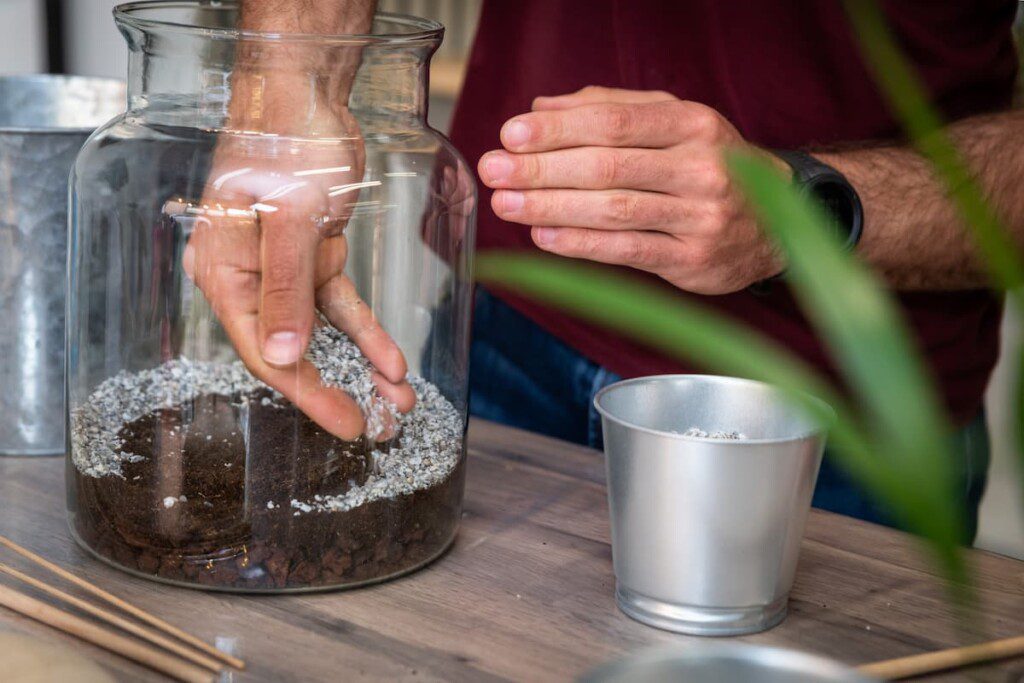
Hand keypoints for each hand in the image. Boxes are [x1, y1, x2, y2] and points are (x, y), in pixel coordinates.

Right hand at [179, 104, 414, 440]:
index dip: (307, 392)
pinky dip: (366, 330)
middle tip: (375, 426)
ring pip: (322, 333)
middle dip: (337, 389)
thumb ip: (287, 288)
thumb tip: (285, 354)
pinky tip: (393, 360)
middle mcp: (248, 279)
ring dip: (360, 365)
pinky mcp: (311, 256)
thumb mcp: (289, 216)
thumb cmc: (286, 143)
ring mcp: (281, 270)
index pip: (265, 351)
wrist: (308, 95)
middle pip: (292, 351)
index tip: (345, 423)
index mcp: (224, 273)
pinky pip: (340, 305)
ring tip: (398, 400)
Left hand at [478, 86, 787, 293]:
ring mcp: (700, 217)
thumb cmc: (711, 165)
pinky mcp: (693, 261)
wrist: (776, 220)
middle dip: (542, 168)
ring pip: (613, 210)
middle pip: (607, 165)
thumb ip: (610, 108)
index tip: (511, 134)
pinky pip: (626, 251)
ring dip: (551, 207)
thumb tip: (540, 108)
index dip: (558, 129)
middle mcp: (701, 167)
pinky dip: (580, 244)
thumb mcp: (672, 123)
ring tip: (507, 203)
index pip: (614, 121)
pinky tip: (544, 236)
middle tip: (495, 170)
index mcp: (693, 124)